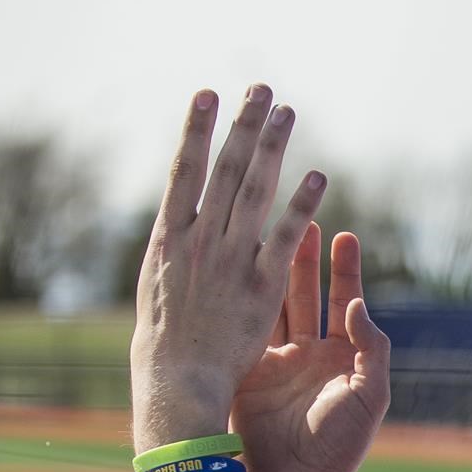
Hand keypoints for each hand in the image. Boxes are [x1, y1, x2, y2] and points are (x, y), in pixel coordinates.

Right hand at [131, 85, 326, 448]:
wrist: (175, 384)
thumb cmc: (162, 344)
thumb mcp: (154, 286)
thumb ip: (173, 248)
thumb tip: (179, 214)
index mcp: (168, 239)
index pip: (183, 172)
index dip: (195, 131)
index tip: (205, 94)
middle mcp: (198, 241)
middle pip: (223, 170)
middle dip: (241, 125)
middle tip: (259, 86)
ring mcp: (229, 261)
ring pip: (253, 191)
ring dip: (270, 147)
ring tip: (285, 111)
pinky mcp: (261, 286)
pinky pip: (285, 238)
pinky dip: (301, 205)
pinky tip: (317, 175)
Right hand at [232, 226, 391, 471]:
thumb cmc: (342, 444)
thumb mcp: (371, 395)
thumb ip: (371, 348)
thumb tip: (357, 304)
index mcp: (343, 357)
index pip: (346, 302)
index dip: (345, 270)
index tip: (345, 236)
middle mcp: (309, 353)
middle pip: (306, 295)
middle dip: (305, 259)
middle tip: (303, 219)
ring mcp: (276, 362)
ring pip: (273, 306)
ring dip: (271, 272)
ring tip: (268, 234)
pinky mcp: (246, 373)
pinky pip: (244, 332)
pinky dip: (241, 303)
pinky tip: (235, 272)